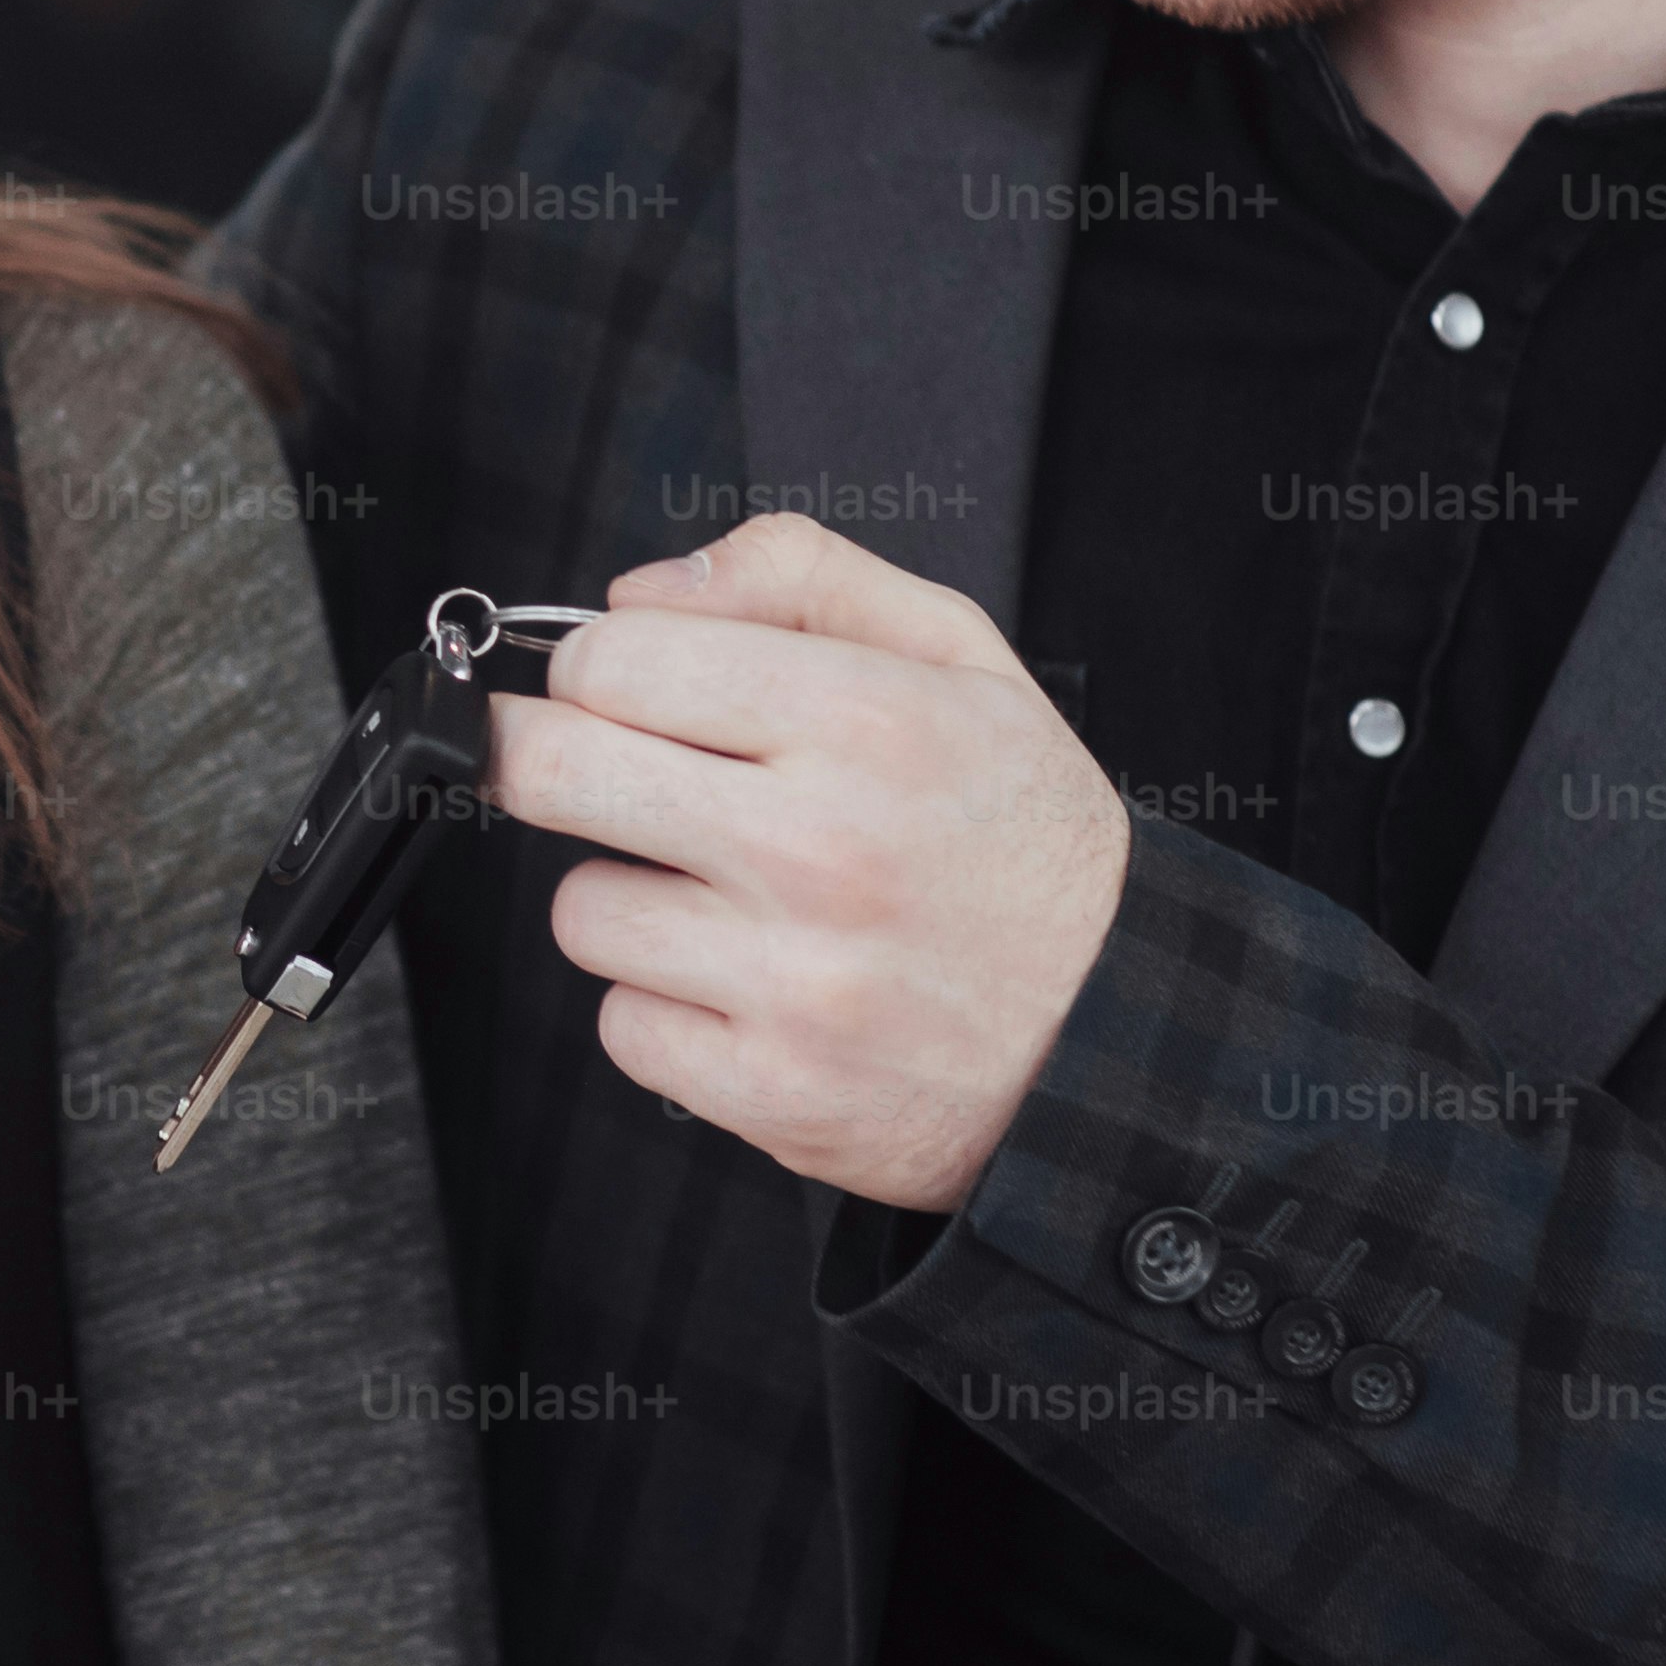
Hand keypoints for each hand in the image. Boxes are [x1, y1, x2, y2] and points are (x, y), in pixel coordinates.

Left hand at [483, 513, 1131, 1212]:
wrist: (1117, 1033)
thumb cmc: (1024, 837)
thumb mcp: (961, 658)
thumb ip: (801, 577)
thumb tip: (637, 594)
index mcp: (866, 720)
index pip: (611, 658)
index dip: (600, 668)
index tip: (626, 691)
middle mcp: (822, 848)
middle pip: (547, 769)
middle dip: (552, 759)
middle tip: (607, 773)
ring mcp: (794, 980)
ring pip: (580, 908)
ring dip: (632, 897)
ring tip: (729, 898)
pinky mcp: (774, 1088)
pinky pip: (622, 1025)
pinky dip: (668, 1008)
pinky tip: (748, 984)